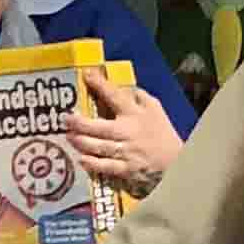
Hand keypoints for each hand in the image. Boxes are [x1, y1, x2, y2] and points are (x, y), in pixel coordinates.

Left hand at [68, 68, 183, 196]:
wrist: (176, 161)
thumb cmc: (162, 133)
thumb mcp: (154, 108)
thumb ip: (137, 96)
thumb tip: (120, 87)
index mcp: (135, 114)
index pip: (116, 96)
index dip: (100, 84)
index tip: (86, 74)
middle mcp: (128, 131)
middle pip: (100, 127)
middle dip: (80, 123)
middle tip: (66, 119)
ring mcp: (126, 151)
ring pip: (99, 146)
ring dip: (81, 141)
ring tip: (69, 137)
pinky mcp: (126, 169)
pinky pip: (106, 166)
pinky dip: (92, 163)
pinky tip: (81, 159)